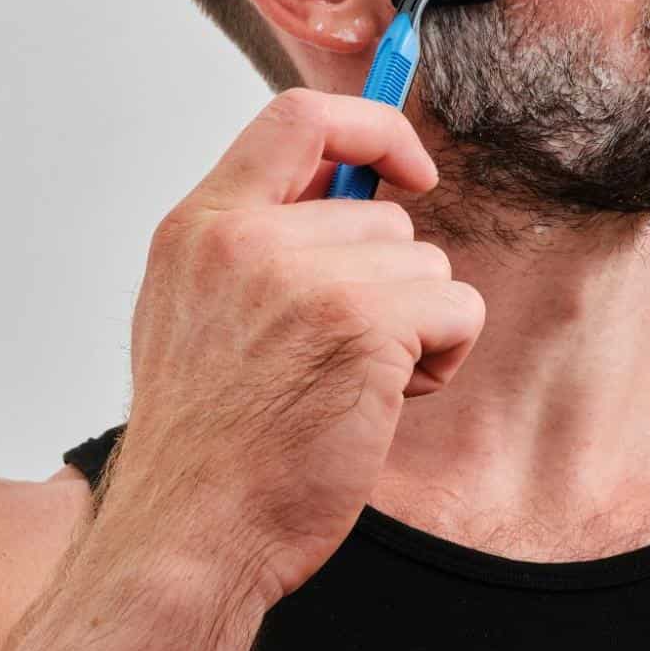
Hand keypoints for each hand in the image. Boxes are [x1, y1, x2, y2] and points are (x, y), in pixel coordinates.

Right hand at [99, 88, 484, 609]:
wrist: (191, 534)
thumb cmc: (209, 442)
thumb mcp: (195, 310)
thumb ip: (255, 243)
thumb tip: (352, 190)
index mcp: (199, 226)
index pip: (298, 116)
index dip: (373, 126)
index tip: (409, 170)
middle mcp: (245, 239)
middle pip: (385, 214)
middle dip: (391, 284)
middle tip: (341, 354)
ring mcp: (304, 278)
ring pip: (427, 264)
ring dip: (417, 325)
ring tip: (350, 384)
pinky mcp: (363, 325)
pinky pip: (458, 308)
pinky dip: (445, 356)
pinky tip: (385, 401)